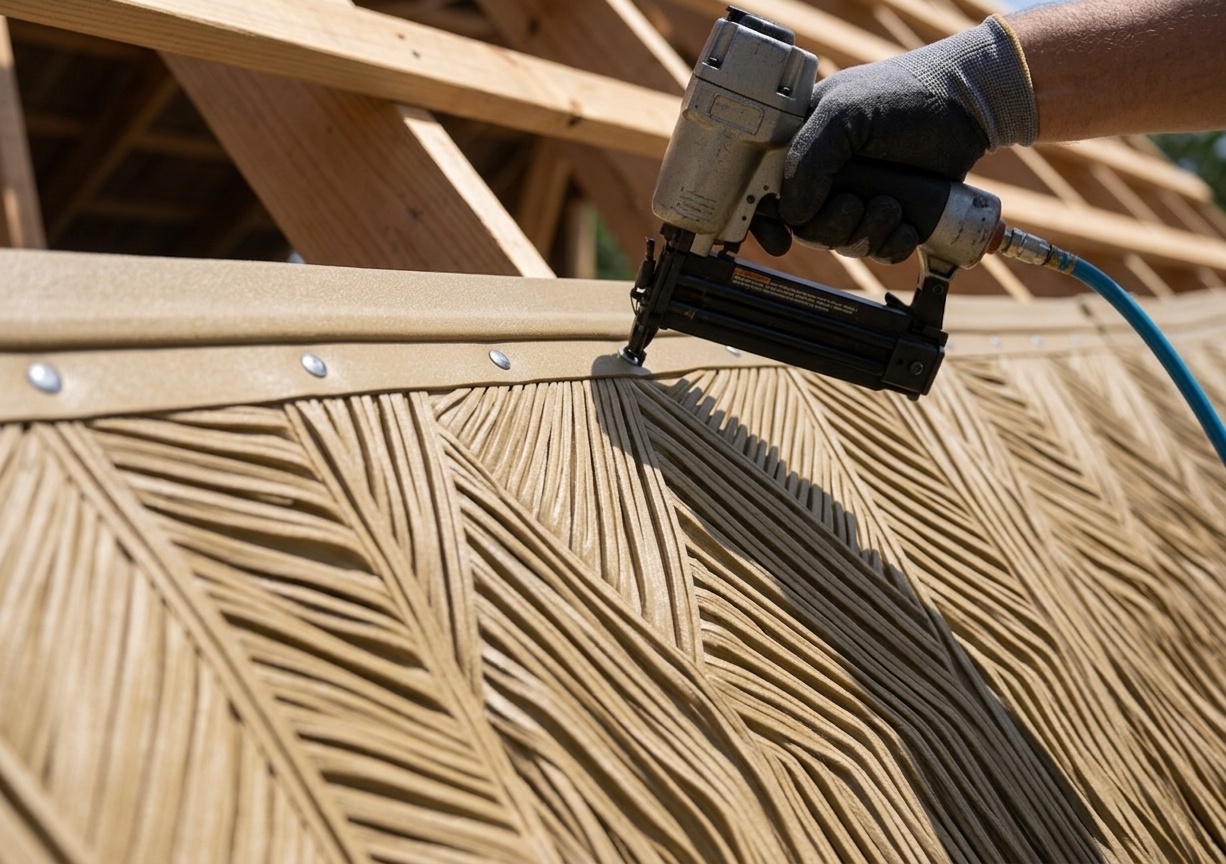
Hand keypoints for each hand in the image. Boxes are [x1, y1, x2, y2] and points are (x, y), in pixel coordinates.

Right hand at [751, 16, 1035, 262]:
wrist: (968, 108)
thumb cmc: (905, 95)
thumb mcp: (844, 114)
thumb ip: (808, 159)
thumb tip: (791, 214)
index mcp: (801, 145)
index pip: (765, 191)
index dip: (765, 221)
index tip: (779, 241)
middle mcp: (825, 175)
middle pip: (805, 228)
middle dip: (832, 226)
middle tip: (857, 204)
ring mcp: (857, 197)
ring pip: (841, 243)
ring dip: (866, 233)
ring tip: (893, 206)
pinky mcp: (889, 216)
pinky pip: (877, 250)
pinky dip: (891, 245)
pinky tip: (907, 225)